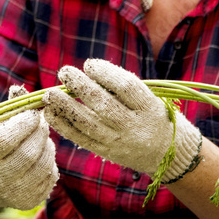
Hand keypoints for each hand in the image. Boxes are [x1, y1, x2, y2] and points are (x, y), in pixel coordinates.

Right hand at [0, 86, 58, 209]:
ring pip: (44, 164)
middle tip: (40, 123)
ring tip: (40, 138)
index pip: (7, 139)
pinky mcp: (29, 201)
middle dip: (40, 132)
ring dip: (47, 146)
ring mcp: (14, 193)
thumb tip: (20, 89)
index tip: (32, 112)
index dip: (25, 122)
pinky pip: (50, 176)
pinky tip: (40, 156)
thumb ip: (8, 110)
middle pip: (29, 153)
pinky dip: (49, 162)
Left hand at [44, 59, 202, 181]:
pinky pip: (81, 139)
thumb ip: (123, 88)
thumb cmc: (154, 116)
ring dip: (66, 107)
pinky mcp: (107, 152)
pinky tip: (50, 113)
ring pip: (88, 124)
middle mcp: (135, 127)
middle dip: (81, 86)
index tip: (89, 64)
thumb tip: (87, 72)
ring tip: (51, 93)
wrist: (167, 154)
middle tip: (65, 71)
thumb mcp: (150, 99)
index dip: (106, 73)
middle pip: (104, 105)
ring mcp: (120, 142)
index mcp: (150, 108)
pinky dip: (63, 126)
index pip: (126, 88)